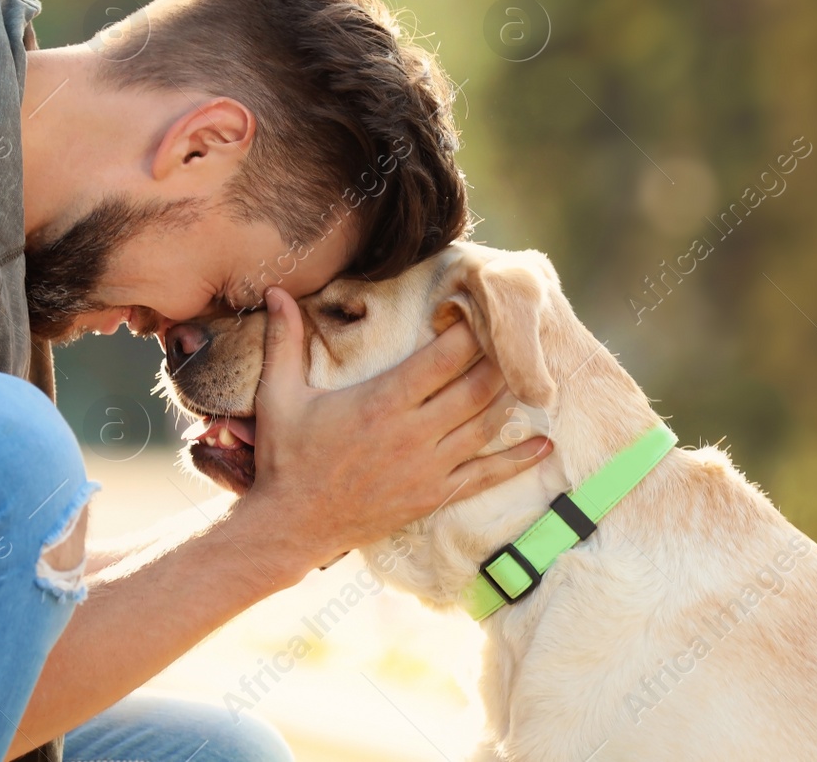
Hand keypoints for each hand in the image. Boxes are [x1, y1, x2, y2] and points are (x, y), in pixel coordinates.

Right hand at [239, 286, 552, 573]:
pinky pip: (485, 476)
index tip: (479, 308)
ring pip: (485, 426)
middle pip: (475, 388)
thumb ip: (284, 340)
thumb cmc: (286, 457)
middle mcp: (413, 434)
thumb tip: (273, 291)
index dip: (467, 331)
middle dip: (500, 359)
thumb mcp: (279, 395)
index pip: (441, 359)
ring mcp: (428, 468)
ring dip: (511, 398)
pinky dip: (517, 460)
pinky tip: (543, 445)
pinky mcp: (434, 496)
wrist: (292, 526)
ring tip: (533, 373)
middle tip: (518, 334)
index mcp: (382, 402)